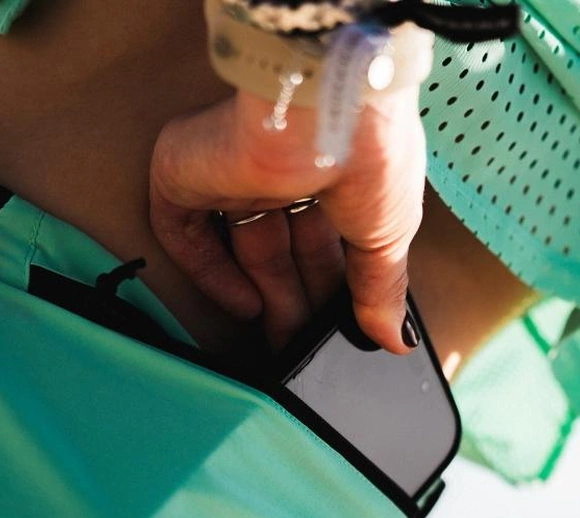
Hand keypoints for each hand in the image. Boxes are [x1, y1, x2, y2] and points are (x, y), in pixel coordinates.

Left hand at [149, 31, 431, 351]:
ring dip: (264, 296)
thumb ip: (382, 287)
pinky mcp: (185, 171)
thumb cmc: (372, 150)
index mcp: (330, 173)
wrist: (329, 105)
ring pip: (241, 246)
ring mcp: (230, 170)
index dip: (328, 289)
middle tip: (304, 349)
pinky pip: (184, 232)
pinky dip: (210, 274)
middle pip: (282, 251)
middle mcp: (279, 171)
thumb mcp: (388, 232)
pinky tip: (244, 306)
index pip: (323, 243)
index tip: (336, 330)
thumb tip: (396, 337)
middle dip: (296, 303)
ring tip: (282, 342)